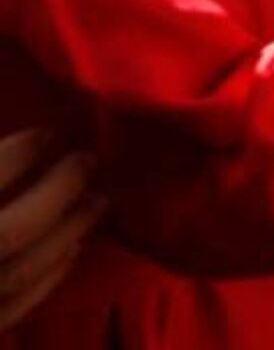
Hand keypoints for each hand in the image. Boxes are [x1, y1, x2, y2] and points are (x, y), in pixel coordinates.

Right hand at [0, 130, 105, 328]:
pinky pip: (19, 307)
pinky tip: (75, 246)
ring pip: (21, 272)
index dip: (18, 155)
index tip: (49, 133)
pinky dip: (53, 274)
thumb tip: (45, 138)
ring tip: (98, 199)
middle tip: (88, 160)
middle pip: (8, 233)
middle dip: (55, 193)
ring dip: (67, 231)